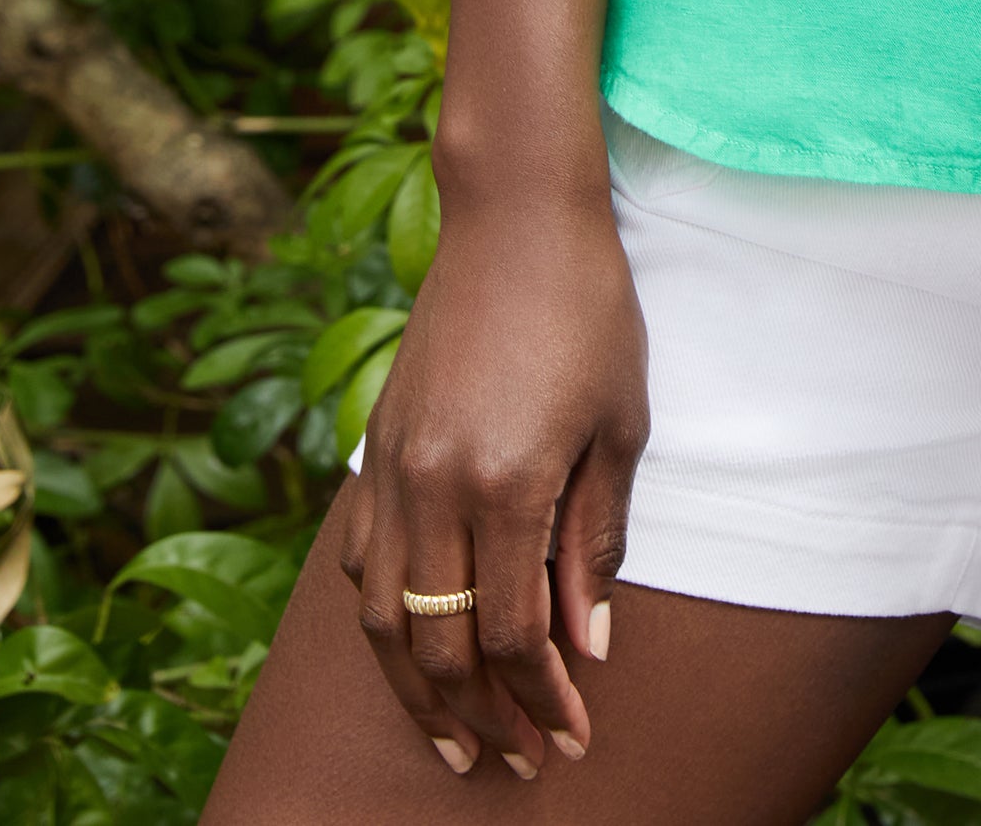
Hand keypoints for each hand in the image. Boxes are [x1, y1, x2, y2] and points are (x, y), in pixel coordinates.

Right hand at [343, 180, 648, 780]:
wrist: (515, 216)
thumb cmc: (588, 309)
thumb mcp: (619, 425)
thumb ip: (595, 541)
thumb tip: (588, 646)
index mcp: (505, 482)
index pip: (514, 634)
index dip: (541, 700)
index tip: (571, 739)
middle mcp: (433, 485)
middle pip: (441, 645)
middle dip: (484, 718)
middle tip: (517, 763)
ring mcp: (391, 468)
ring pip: (382, 619)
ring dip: (418, 691)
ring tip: (454, 740)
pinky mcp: (373, 448)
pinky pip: (360, 561)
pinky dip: (380, 620)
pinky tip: (409, 648)